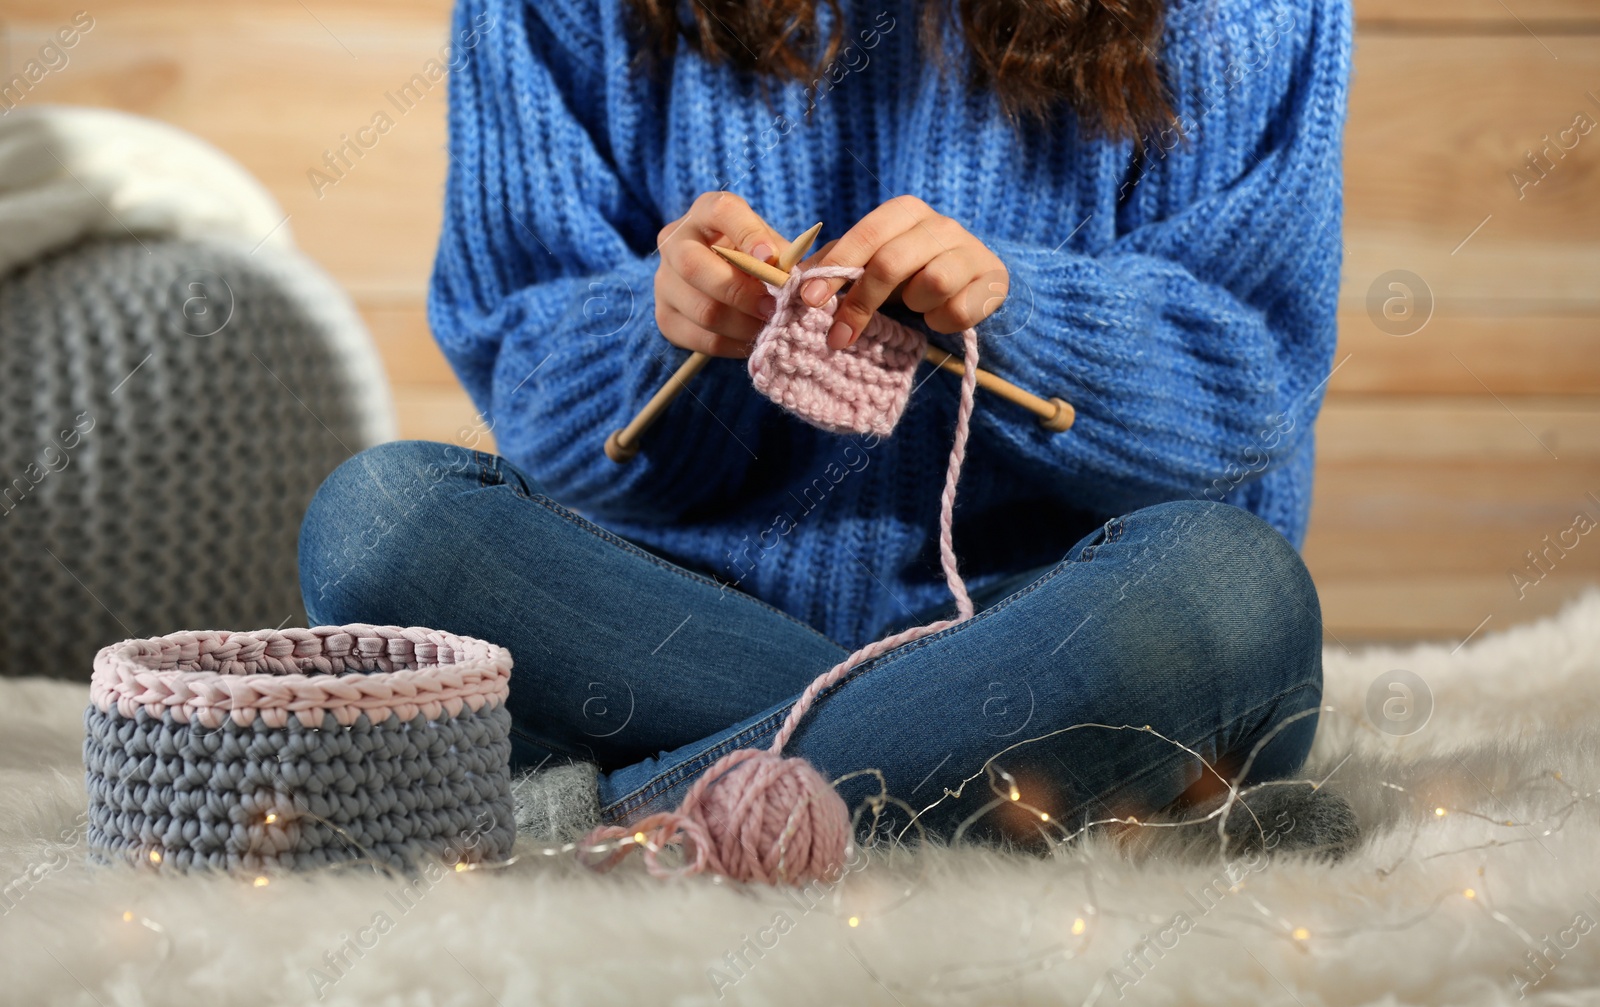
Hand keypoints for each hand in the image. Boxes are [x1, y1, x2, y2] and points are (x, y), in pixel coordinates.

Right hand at [655, 192, 786, 357]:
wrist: (730, 279)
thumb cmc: (756, 257)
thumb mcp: (775, 248)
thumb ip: (792, 262)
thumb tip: (809, 290)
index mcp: (706, 211)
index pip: (721, 212)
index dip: (748, 234)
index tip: (772, 258)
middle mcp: (675, 241)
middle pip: (694, 266)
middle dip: (741, 292)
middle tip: (775, 307)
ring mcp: (664, 281)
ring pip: (703, 310)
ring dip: (745, 325)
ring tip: (771, 327)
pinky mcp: (665, 317)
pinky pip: (703, 339)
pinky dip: (735, 345)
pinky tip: (754, 339)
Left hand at [799, 196, 1008, 349]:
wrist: (971, 282)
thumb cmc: (910, 271)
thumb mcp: (869, 262)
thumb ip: (833, 265)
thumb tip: (788, 278)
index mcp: (906, 212)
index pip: (867, 234)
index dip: (837, 267)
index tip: (809, 299)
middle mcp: (941, 224)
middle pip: (893, 263)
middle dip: (861, 303)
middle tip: (838, 336)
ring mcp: (971, 251)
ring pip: (931, 286)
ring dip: (913, 306)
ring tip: (913, 308)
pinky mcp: (993, 280)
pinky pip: (959, 311)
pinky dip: (942, 322)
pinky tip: (939, 318)